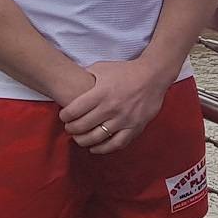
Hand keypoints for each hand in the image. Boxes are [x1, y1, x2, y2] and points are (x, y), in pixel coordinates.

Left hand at [59, 59, 173, 154]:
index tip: (65, 116)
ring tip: (80, 138)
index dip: (64, 116)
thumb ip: (86, 76)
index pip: (73, 111)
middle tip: (70, 127)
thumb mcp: (102, 68)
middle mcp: (111, 108)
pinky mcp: (135, 127)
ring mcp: (124, 119)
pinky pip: (116, 144)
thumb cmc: (126, 71)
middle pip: (82, 126)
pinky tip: (95, 148)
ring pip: (96, 138)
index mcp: (100, 93)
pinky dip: (103, 149)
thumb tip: (72, 83)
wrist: (153, 76)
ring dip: (83, 141)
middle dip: (71, 129)